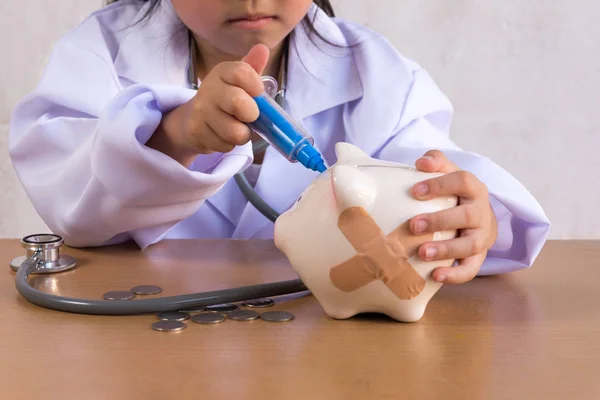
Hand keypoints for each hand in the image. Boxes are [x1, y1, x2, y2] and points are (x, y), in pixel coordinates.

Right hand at [147, 44, 268, 165]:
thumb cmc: (225, 99)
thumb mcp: (238, 81)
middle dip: (252, 114)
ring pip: (236, 132)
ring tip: (235, 127)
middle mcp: (209, 88)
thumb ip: (251, 68)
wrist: (192, 120)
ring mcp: (201, 110)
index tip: (257, 93)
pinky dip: (229, 144)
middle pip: (239, 103)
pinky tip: (221, 135)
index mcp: (223, 72)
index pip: (242, 72)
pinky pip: (226, 145)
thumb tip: (263, 48)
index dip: (256, 86)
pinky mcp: (196, 131)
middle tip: (249, 116)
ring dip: (242, 134)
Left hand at [409, 150, 497, 283]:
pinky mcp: (477, 258)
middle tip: (413, 225)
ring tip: (422, 253)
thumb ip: (436, 161)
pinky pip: (470, 269)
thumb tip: (421, 163)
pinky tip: (435, 275)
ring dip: (446, 249)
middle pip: (468, 215)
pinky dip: (455, 275)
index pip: (463, 181)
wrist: (476, 218)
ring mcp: (482, 237)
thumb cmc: (454, 193)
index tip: (415, 191)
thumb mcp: (447, 173)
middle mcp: (482, 213)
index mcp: (474, 189)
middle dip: (440, 220)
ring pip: (471, 245)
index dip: (440, 185)